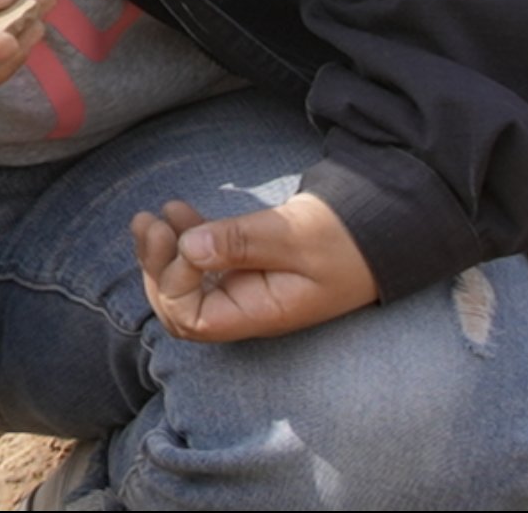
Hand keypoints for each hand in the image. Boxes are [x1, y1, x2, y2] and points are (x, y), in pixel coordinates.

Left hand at [133, 192, 380, 342]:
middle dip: (155, 268)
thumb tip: (189, 247)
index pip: (194, 319)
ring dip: (160, 251)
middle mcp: (246, 307)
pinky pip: (200, 261)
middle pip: (180, 307)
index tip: (184, 241)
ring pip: (184, 283)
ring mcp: (243, 287)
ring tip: (152, 216)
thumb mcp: (294, 236)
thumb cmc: (343, 236)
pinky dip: (181, 237)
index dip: (174, 284)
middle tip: (149, 223)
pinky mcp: (244, 264)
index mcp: (260, 313)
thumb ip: (241, 242)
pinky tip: (177, 209)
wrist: (378, 222)